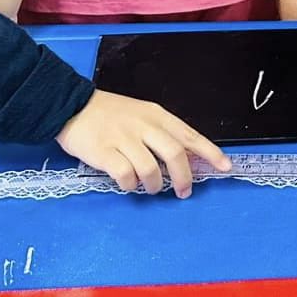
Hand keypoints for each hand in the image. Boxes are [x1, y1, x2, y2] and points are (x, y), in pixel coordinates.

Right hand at [57, 90, 230, 197]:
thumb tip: (187, 159)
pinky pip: (126, 175)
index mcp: (156, 115)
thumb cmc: (109, 113)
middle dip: (184, 177)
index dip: (210, 153)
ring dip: (156, 185)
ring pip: (151, 169)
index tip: (225, 167)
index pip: (189, 135)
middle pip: (175, 154)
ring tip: (152, 188)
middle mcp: (143, 125)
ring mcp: (123, 138)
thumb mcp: (141, 114)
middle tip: (184, 191)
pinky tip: (129, 185)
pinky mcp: (104, 152)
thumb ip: (162, 134)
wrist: (71, 105)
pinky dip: (131, 186)